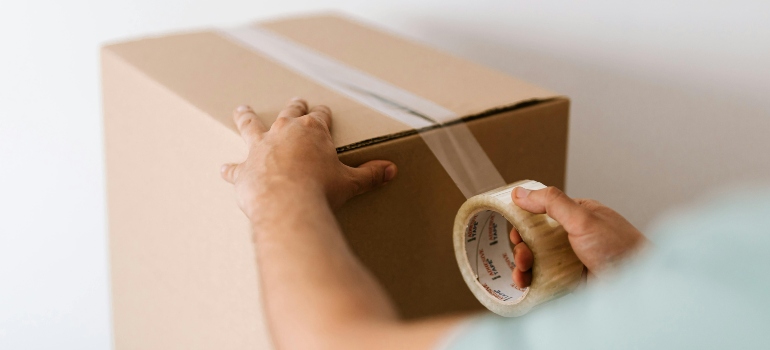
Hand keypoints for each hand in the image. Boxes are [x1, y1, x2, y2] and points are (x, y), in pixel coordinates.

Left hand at [220, 98, 396, 219]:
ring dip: (247, 118)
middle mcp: (284, 133)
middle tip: (295, 102)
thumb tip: (391, 171)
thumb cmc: (321, 190)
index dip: (323, 115)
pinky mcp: (245, 170)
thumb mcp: (351, 182)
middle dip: (293, 107)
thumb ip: (369, 174)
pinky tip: (224, 169)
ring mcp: (261, 148)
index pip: (320, 116)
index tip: (324, 112)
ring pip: (251, 126)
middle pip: (289, 113)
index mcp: (312, 131)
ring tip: (242, 110)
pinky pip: (235, 168)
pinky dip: (231, 170)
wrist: (289, 205)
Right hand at [508, 186, 647, 287]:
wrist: (640, 287)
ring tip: (523, 272)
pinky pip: (544, 279)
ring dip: (523, 265)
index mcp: (578, 215)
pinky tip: (526, 284)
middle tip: (522, 255)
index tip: (514, 230)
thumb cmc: (621, 249)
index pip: (541, 212)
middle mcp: (573, 236)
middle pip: (535, 238)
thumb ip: (551, 202)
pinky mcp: (571, 281)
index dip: (523, 220)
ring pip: (537, 260)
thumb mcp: (583, 218)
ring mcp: (572, 260)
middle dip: (522, 246)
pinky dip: (531, 281)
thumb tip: (521, 193)